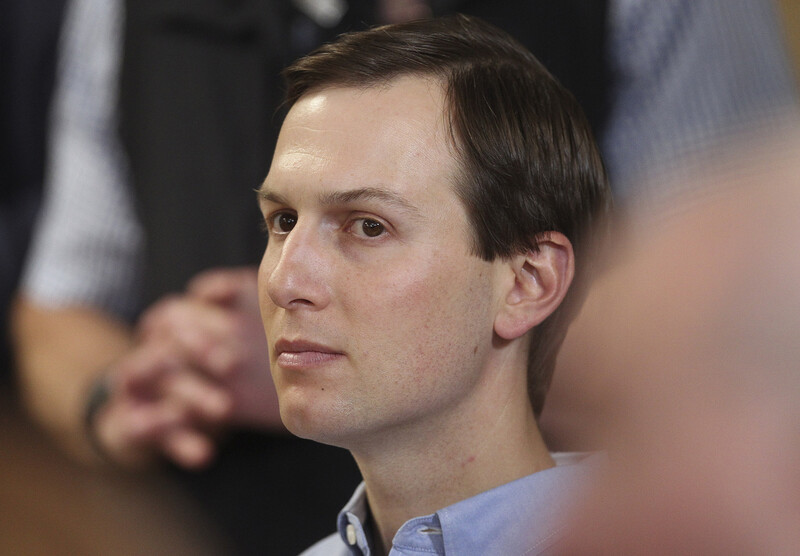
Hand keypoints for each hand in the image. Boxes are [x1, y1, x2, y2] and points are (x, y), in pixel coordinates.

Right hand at [91, 267, 280, 468]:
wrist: (129, 414)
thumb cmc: (190, 368)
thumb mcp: (202, 337)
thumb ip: (217, 308)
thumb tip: (232, 289)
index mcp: (162, 331)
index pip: (173, 314)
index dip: (199, 317)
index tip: (235, 324)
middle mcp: (146, 355)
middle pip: (168, 347)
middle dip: (197, 352)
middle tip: (231, 363)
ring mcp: (137, 392)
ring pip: (162, 390)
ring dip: (192, 397)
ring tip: (224, 408)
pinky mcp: (130, 427)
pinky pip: (151, 435)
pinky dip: (179, 444)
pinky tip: (204, 455)